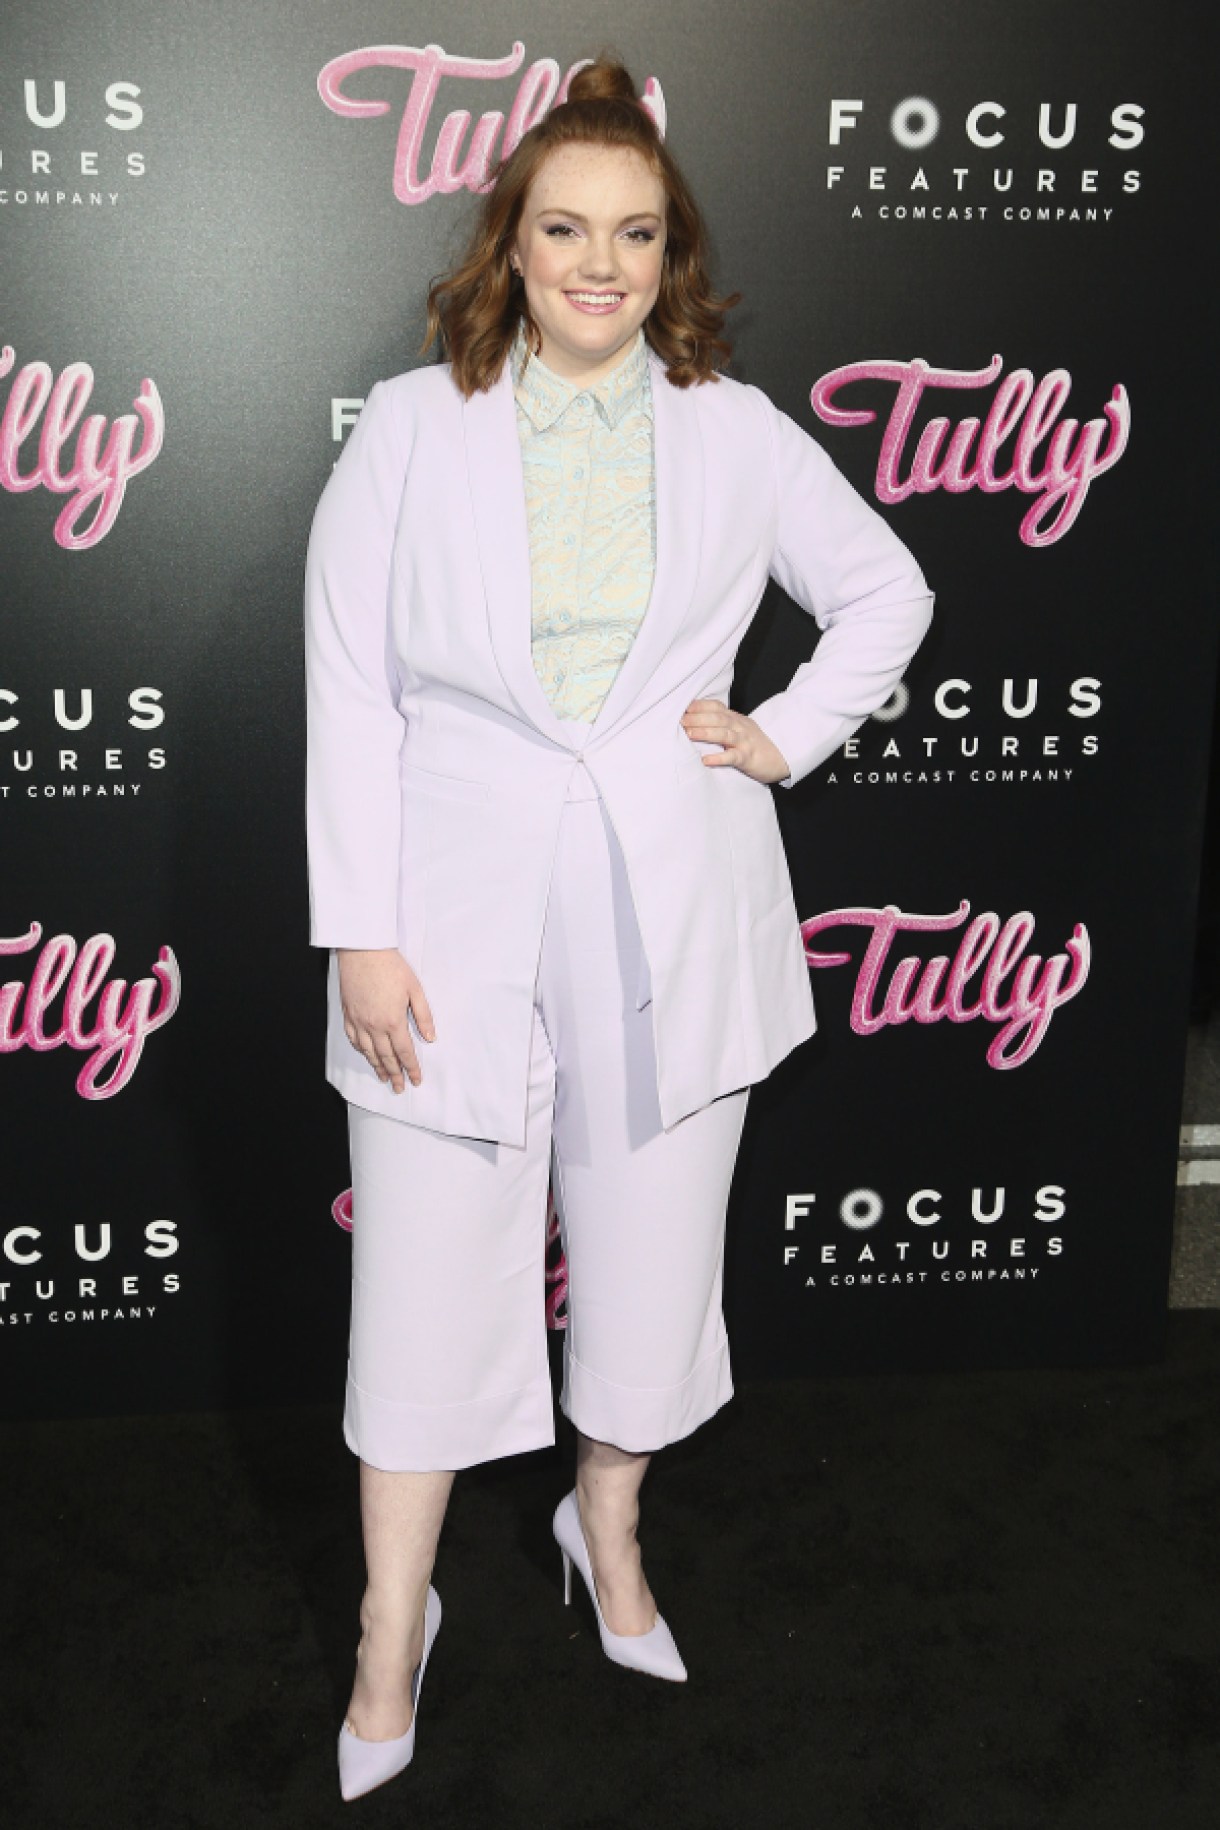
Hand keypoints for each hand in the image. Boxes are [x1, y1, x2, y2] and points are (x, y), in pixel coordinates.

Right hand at [337, 948, 434, 1093]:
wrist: (363, 951)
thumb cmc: (391, 967)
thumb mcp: (415, 989)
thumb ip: (423, 1016)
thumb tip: (430, 1037)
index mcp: (393, 1021)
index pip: (405, 1052)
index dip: (411, 1068)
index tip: (415, 1080)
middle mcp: (374, 1026)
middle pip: (386, 1057)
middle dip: (394, 1074)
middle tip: (399, 1087)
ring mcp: (359, 1021)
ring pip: (368, 1051)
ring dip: (377, 1066)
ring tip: (384, 1077)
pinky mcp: (348, 1014)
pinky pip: (353, 1039)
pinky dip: (361, 1050)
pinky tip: (366, 1055)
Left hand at [680, 699, 790, 783]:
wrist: (780, 758)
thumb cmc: (754, 744)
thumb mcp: (740, 728)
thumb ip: (722, 723)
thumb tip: (694, 721)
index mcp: (735, 719)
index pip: (716, 707)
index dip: (700, 706)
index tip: (683, 708)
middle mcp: (739, 727)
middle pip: (717, 719)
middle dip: (698, 718)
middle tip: (681, 721)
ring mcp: (744, 742)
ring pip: (724, 734)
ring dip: (705, 733)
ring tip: (689, 734)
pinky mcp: (748, 758)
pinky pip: (732, 757)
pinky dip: (719, 758)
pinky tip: (706, 760)